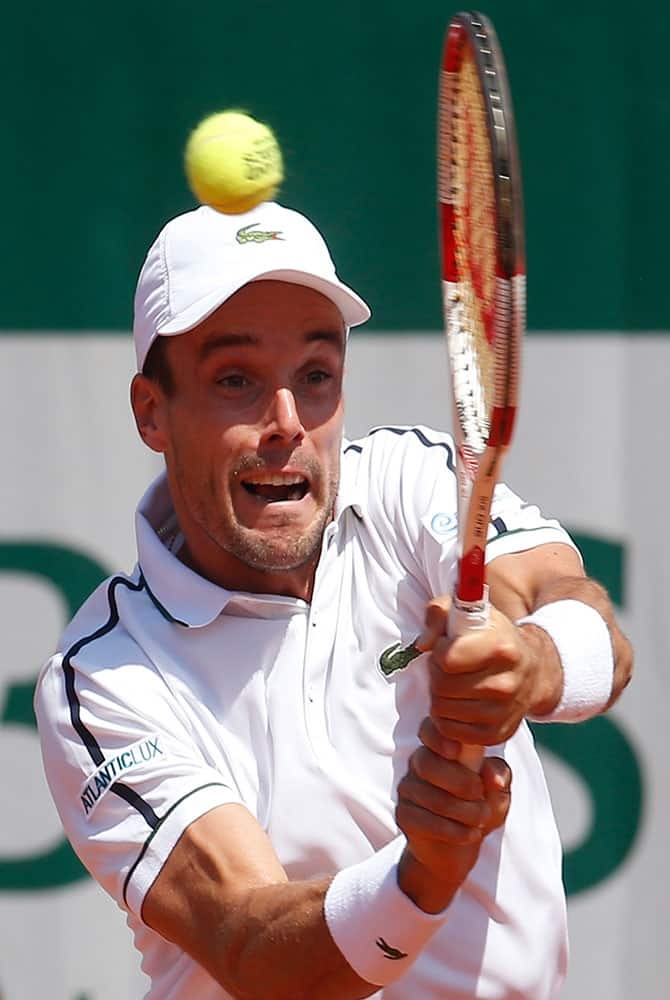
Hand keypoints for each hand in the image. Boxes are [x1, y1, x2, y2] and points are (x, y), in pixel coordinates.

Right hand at [395, 719, 510, 911]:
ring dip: (463, 811)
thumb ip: (500, 776)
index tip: (457, 751)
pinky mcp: (403, 816)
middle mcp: (418, 764)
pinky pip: (424, 821)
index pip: (429, 730)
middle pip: (427, 764)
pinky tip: (471, 835)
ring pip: (429, 796)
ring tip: (482, 819)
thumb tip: (492, 777)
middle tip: (480, 796)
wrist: (458, 849)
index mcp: (440, 749)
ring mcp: (407, 790)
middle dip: (460, 782)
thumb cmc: (479, 807)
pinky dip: (453, 831)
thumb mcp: (499, 791)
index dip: (438, 737)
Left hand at [417, 595, 559, 746]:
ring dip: (438, 695)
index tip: (446, 646)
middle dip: (436, 673)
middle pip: (441, 685)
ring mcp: (502, 712)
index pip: (448, 658)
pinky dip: (445, 718)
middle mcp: (505, 683)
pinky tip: (457, 702)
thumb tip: (424, 644)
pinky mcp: (495, 734)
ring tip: (453, 682)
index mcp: (500, 648)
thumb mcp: (468, 613)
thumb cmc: (492, 637)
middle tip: (448, 666)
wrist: (533, 671)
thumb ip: (439, 613)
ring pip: (441, 709)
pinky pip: (449, 730)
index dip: (439, 651)